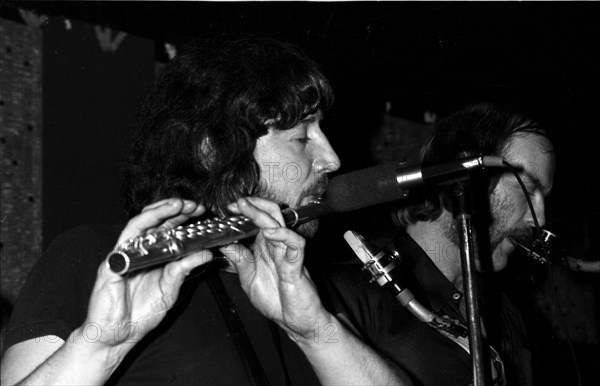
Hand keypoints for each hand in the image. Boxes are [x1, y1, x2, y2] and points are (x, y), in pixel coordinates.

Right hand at [82, 198, 211, 352]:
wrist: (117, 335)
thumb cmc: (140, 313)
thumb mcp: (170, 288)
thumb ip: (184, 269)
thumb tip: (206, 253)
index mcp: (152, 255)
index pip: (167, 229)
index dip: (182, 218)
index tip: (199, 211)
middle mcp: (137, 251)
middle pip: (154, 221)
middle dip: (174, 209)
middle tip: (193, 205)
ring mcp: (124, 255)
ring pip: (139, 224)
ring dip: (158, 212)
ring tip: (177, 204)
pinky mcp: (112, 264)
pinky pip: (127, 242)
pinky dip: (141, 232)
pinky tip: (155, 225)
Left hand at [220, 197, 330, 342]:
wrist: (296, 322)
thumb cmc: (277, 301)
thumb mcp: (249, 279)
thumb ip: (239, 260)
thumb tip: (223, 243)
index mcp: (265, 248)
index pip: (257, 221)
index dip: (245, 212)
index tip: (228, 208)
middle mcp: (277, 246)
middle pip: (269, 216)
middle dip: (254, 205)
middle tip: (237, 203)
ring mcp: (288, 254)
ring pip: (279, 225)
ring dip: (263, 215)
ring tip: (247, 208)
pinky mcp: (298, 265)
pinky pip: (295, 244)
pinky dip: (283, 236)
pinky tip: (269, 233)